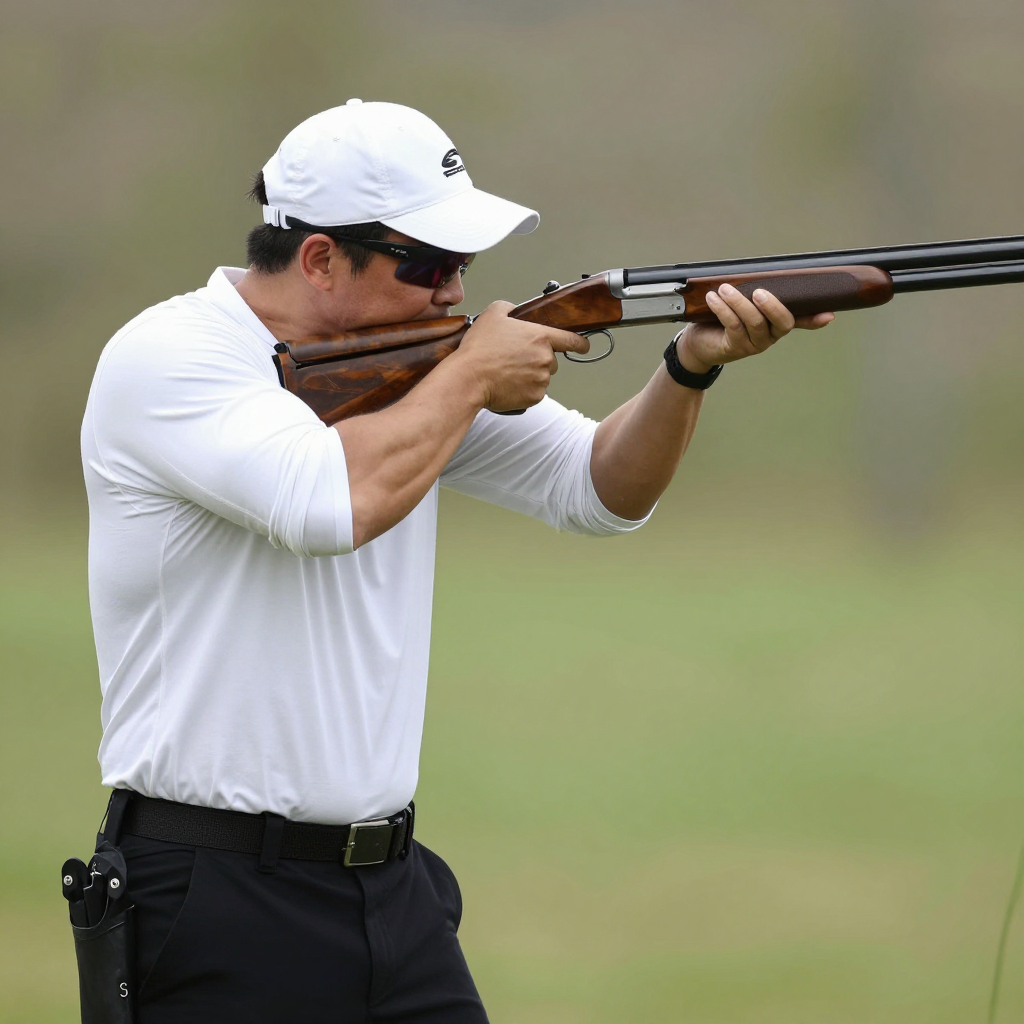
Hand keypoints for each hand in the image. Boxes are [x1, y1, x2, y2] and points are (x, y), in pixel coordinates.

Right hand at [456, 301, 589, 411]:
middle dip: (537, 360)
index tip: (583, 346)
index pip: (572, 340)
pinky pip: (534, 393)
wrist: (469, 378)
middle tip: (515, 358)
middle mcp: (545, 359)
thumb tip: (515, 311)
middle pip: (551, 360)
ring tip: (507, 371)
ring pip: (542, 377)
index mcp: (541, 337)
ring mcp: (541, 380)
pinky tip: (507, 383)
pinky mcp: (534, 397)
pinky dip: (524, 390)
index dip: (580, 343)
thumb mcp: (493, 314)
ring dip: (530, 375)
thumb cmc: (479, 348)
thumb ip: (510, 308)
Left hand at [675, 284, 834, 373]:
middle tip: (758, 291)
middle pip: (782, 323)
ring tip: (724, 289)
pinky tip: (713, 298)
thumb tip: (761, 272)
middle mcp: (770, 335)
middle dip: (772, 306)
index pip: (801, 321)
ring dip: (739, 302)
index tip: (828, 315)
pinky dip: (724, 310)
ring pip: (754, 322)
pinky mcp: (735, 347)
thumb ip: (756, 293)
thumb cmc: (723, 318)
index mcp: (777, 323)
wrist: (700, 343)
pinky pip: (734, 326)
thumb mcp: (743, 303)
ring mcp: (754, 343)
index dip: (814, 319)